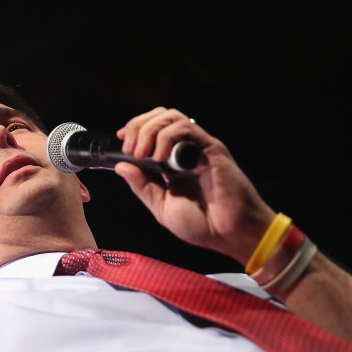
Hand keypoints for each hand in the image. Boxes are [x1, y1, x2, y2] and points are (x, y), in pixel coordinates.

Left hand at [112, 107, 275, 263]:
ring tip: (141, 153)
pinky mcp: (212, 149)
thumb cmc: (203, 225)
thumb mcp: (162, 206)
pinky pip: (187, 129)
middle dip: (139, 126)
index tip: (121, 140)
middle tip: (130, 149)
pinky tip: (159, 158)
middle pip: (161, 116)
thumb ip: (142, 186)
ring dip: (150, 130)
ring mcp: (199, 148)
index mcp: (173, 161)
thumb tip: (121, 166)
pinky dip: (167, 137)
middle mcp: (186, 150)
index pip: (153, 129)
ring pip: (172, 117)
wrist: (231, 235)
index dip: (135, 129)